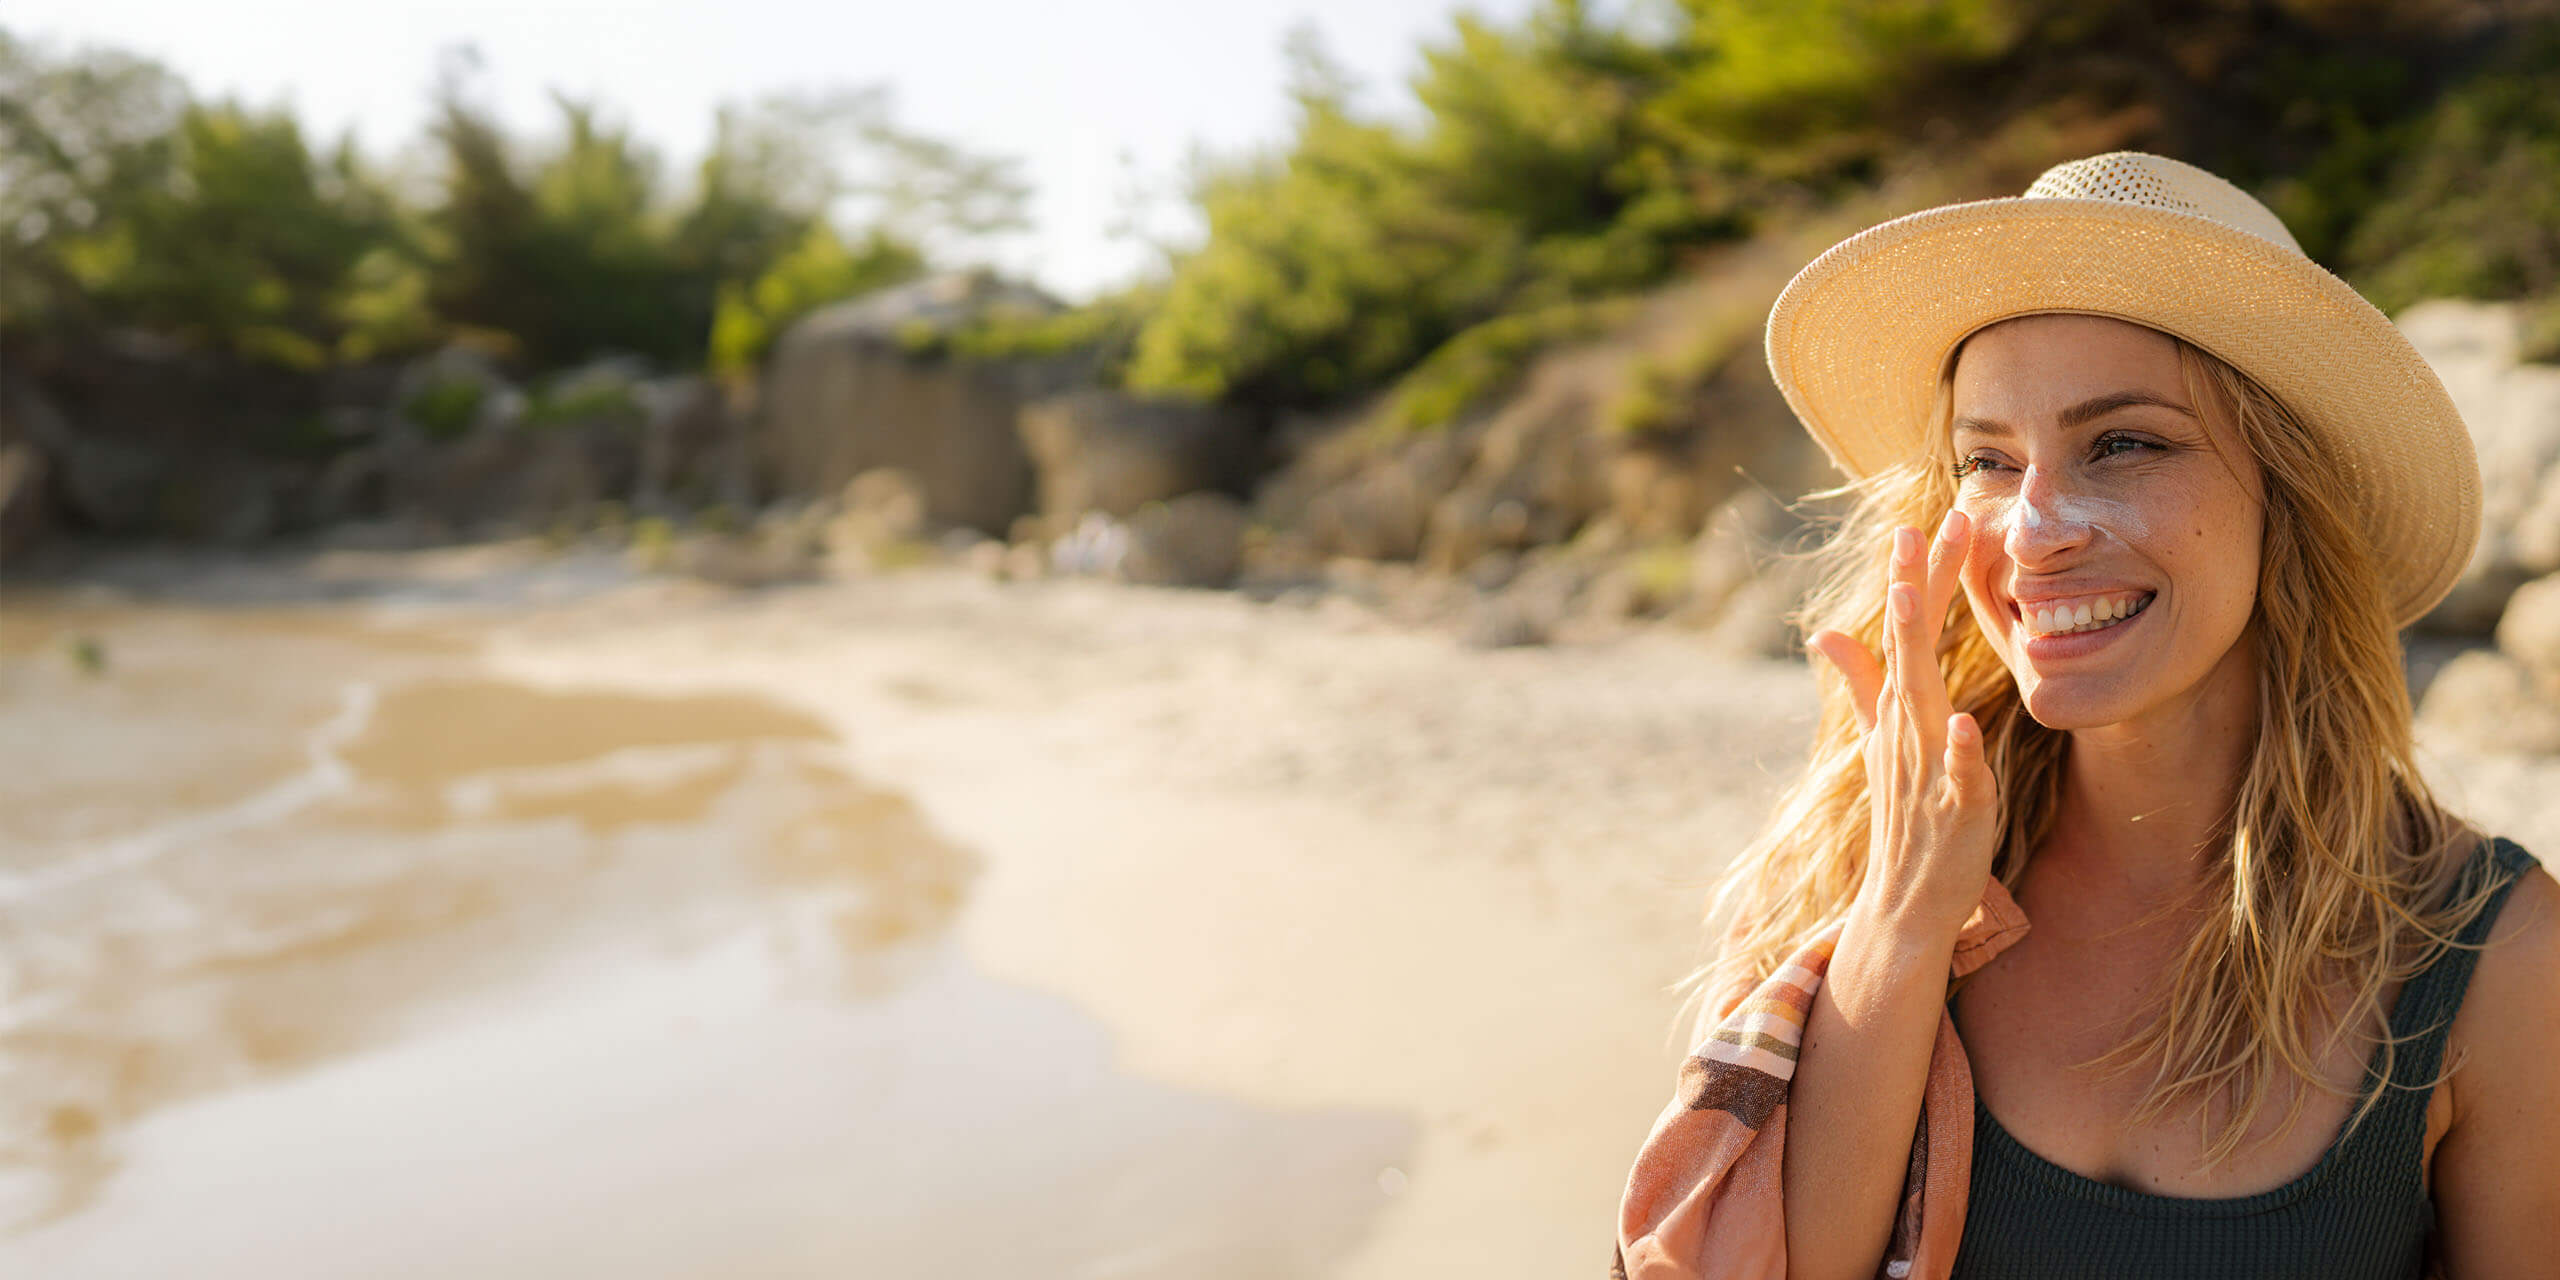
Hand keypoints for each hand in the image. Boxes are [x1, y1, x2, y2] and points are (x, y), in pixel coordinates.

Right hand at [1805, 509, 2000, 941]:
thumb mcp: (1881, 741)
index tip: (1917, 521)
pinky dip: (1958, 751)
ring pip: (1919, 701)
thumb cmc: (1905, 817)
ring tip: (1915, 603)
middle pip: (1908, 649)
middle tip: (1917, 529)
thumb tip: (1826, 632)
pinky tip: (1964, 724)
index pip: (1905, 633)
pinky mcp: (1954, 808)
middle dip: (1913, 589)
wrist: (1905, 901)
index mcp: (1899, 710)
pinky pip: (1955, 775)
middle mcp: (1907, 729)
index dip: (1913, 579)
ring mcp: (1926, 766)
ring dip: (1914, 653)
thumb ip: (1860, 684)